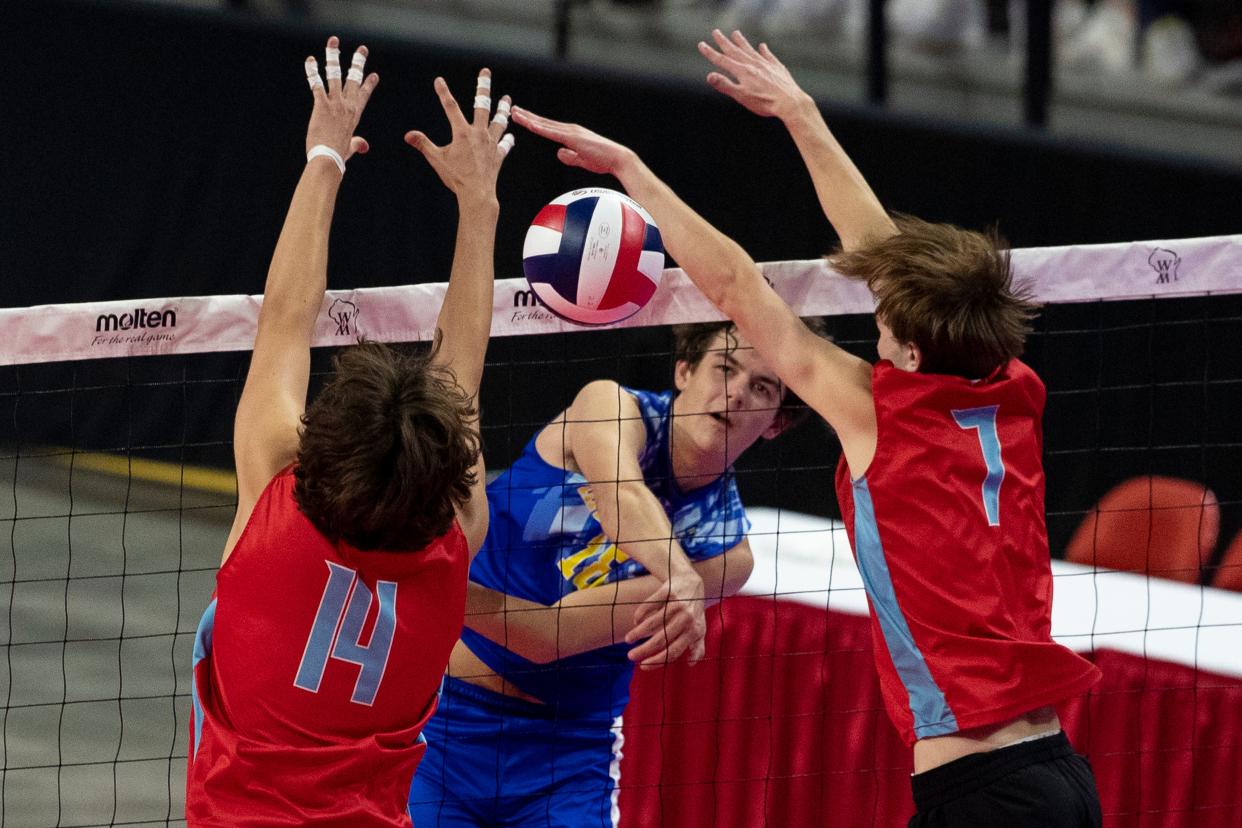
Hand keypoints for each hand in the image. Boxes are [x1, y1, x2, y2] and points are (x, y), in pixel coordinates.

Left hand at [303, 36, 378, 160]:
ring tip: (334, 42)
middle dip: (358, 62)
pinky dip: (312, 71)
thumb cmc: (337, 155)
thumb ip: (357, 144)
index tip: (374, 74)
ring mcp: (335, 104)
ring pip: (335, 75)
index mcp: (355, 115)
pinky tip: (310, 60)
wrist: (328, 159)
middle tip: (362, 49)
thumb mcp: (350, 148)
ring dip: (334, 56)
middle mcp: (348, 106)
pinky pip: (316, 84)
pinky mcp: (321, 105)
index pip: (364, 94)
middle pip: (354, 79)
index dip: (369, 84)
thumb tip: (364, 146)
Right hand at [405, 69, 513, 201]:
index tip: (439, 80)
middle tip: (485, 72)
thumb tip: (408, 135)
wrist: (477, 194)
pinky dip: (507, 140)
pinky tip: (510, 136)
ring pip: (499, 121)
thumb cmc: (456, 178)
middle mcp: (479, 134)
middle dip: (483, 87)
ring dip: (503, 109)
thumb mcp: (436, 159)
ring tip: (507, 98)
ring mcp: (491, 144)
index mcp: (462, 133)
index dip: (443, 93)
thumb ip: (423, 144)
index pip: (451, 107)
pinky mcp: (498, 155)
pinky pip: (504, 144)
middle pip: (482, 105)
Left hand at [510, 107, 634, 176]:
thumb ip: (570, 156)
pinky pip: (552, 132)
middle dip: (527, 116)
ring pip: (545, 124)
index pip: (548, 127)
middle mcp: (570, 129)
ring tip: (515, 113)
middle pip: (543, 122)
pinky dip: (540, 128)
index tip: (521, 118)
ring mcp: (571, 132)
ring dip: (529, 119)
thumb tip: (559, 153)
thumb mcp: (582, 160)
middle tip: (512, 110)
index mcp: (571, 134)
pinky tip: (530, 125)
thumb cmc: (603, 160)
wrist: (618, 159)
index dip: (533, 122)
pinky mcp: (573, 138)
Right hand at [625, 571, 706, 669]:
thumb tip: (691, 664)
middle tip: (630, 656)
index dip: (657, 661)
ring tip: (629, 639)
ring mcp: (677, 604)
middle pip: (661, 639)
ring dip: (638, 633)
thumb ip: (698, 647)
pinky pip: (649, 606)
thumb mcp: (700, 628)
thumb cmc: (693, 610)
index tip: (643, 666)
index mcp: (695, 631)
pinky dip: (640, 615)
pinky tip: (636, 622)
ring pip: (652, 623)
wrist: (691, 582)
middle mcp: (687, 618)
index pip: (674, 651)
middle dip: (643, 650)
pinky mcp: (667, 591)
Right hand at [697, 29, 808, 119]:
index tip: (702, 45)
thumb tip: (709, 76)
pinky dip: (764, 50)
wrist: (789, 102)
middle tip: (716, 32)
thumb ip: (725, 85)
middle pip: (735, 51)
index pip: (723, 60)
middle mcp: (753, 64)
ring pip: (750, 50)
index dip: (711, 53)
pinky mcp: (777, 68)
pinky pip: (768, 56)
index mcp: (742, 71)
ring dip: (742, 42)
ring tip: (735, 33)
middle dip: (724, 42)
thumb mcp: (741, 96)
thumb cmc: (764, 102)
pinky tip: (762, 46)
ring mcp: (766, 64)